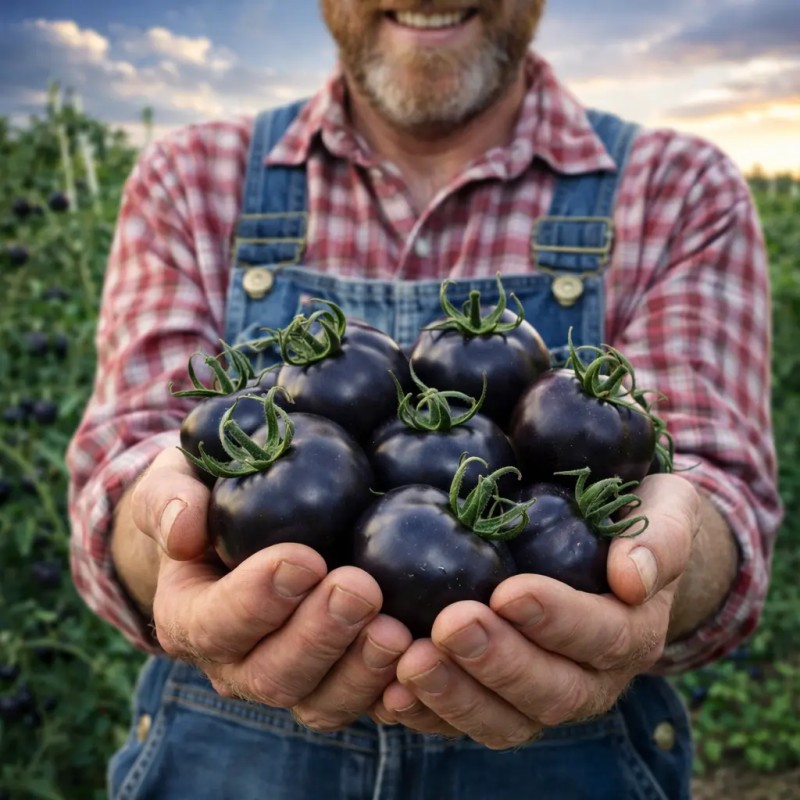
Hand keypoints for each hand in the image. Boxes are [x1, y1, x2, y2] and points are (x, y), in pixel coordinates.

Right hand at [130, 447, 412, 730]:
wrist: (235, 534)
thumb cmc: (208, 498)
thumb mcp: (175, 483)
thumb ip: (171, 499)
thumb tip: (185, 530)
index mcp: (189, 616)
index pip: (215, 623)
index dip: (257, 599)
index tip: (303, 559)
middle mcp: (233, 663)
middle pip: (272, 673)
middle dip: (319, 634)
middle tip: (361, 588)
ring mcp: (286, 678)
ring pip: (319, 700)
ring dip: (360, 669)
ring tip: (398, 631)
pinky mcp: (332, 680)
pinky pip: (360, 704)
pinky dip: (391, 692)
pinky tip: (421, 661)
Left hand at [371, 474, 698, 748]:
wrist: (611, 554)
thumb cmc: (632, 518)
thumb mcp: (664, 510)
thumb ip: (661, 539)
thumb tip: (632, 576)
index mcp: (633, 631)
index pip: (603, 636)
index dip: (558, 620)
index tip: (510, 592)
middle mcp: (592, 678)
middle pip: (551, 691)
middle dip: (498, 662)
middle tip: (449, 626)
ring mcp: (542, 696)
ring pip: (506, 720)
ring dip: (455, 696)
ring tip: (409, 662)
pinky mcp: (499, 700)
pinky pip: (465, 723)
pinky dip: (428, 714)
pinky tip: (388, 692)